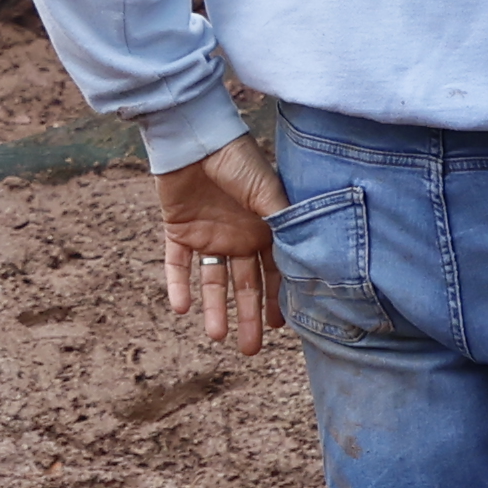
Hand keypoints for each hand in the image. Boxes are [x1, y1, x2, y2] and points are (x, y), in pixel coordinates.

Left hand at [157, 139, 282, 357]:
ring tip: (216, 336)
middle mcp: (239, 236)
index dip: (277, 299)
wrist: (195, 137)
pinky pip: (177, 264)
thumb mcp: (270, 194)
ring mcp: (209, 234)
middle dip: (248, 316)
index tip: (281, 328)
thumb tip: (309, 261)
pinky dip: (178, 285)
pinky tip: (181, 309)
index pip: (273, 273)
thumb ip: (285, 227)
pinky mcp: (179, 229)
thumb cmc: (239, 161)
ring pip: (213, 281)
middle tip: (250, 350)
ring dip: (214, 309)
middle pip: (245, 285)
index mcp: (264, 229)